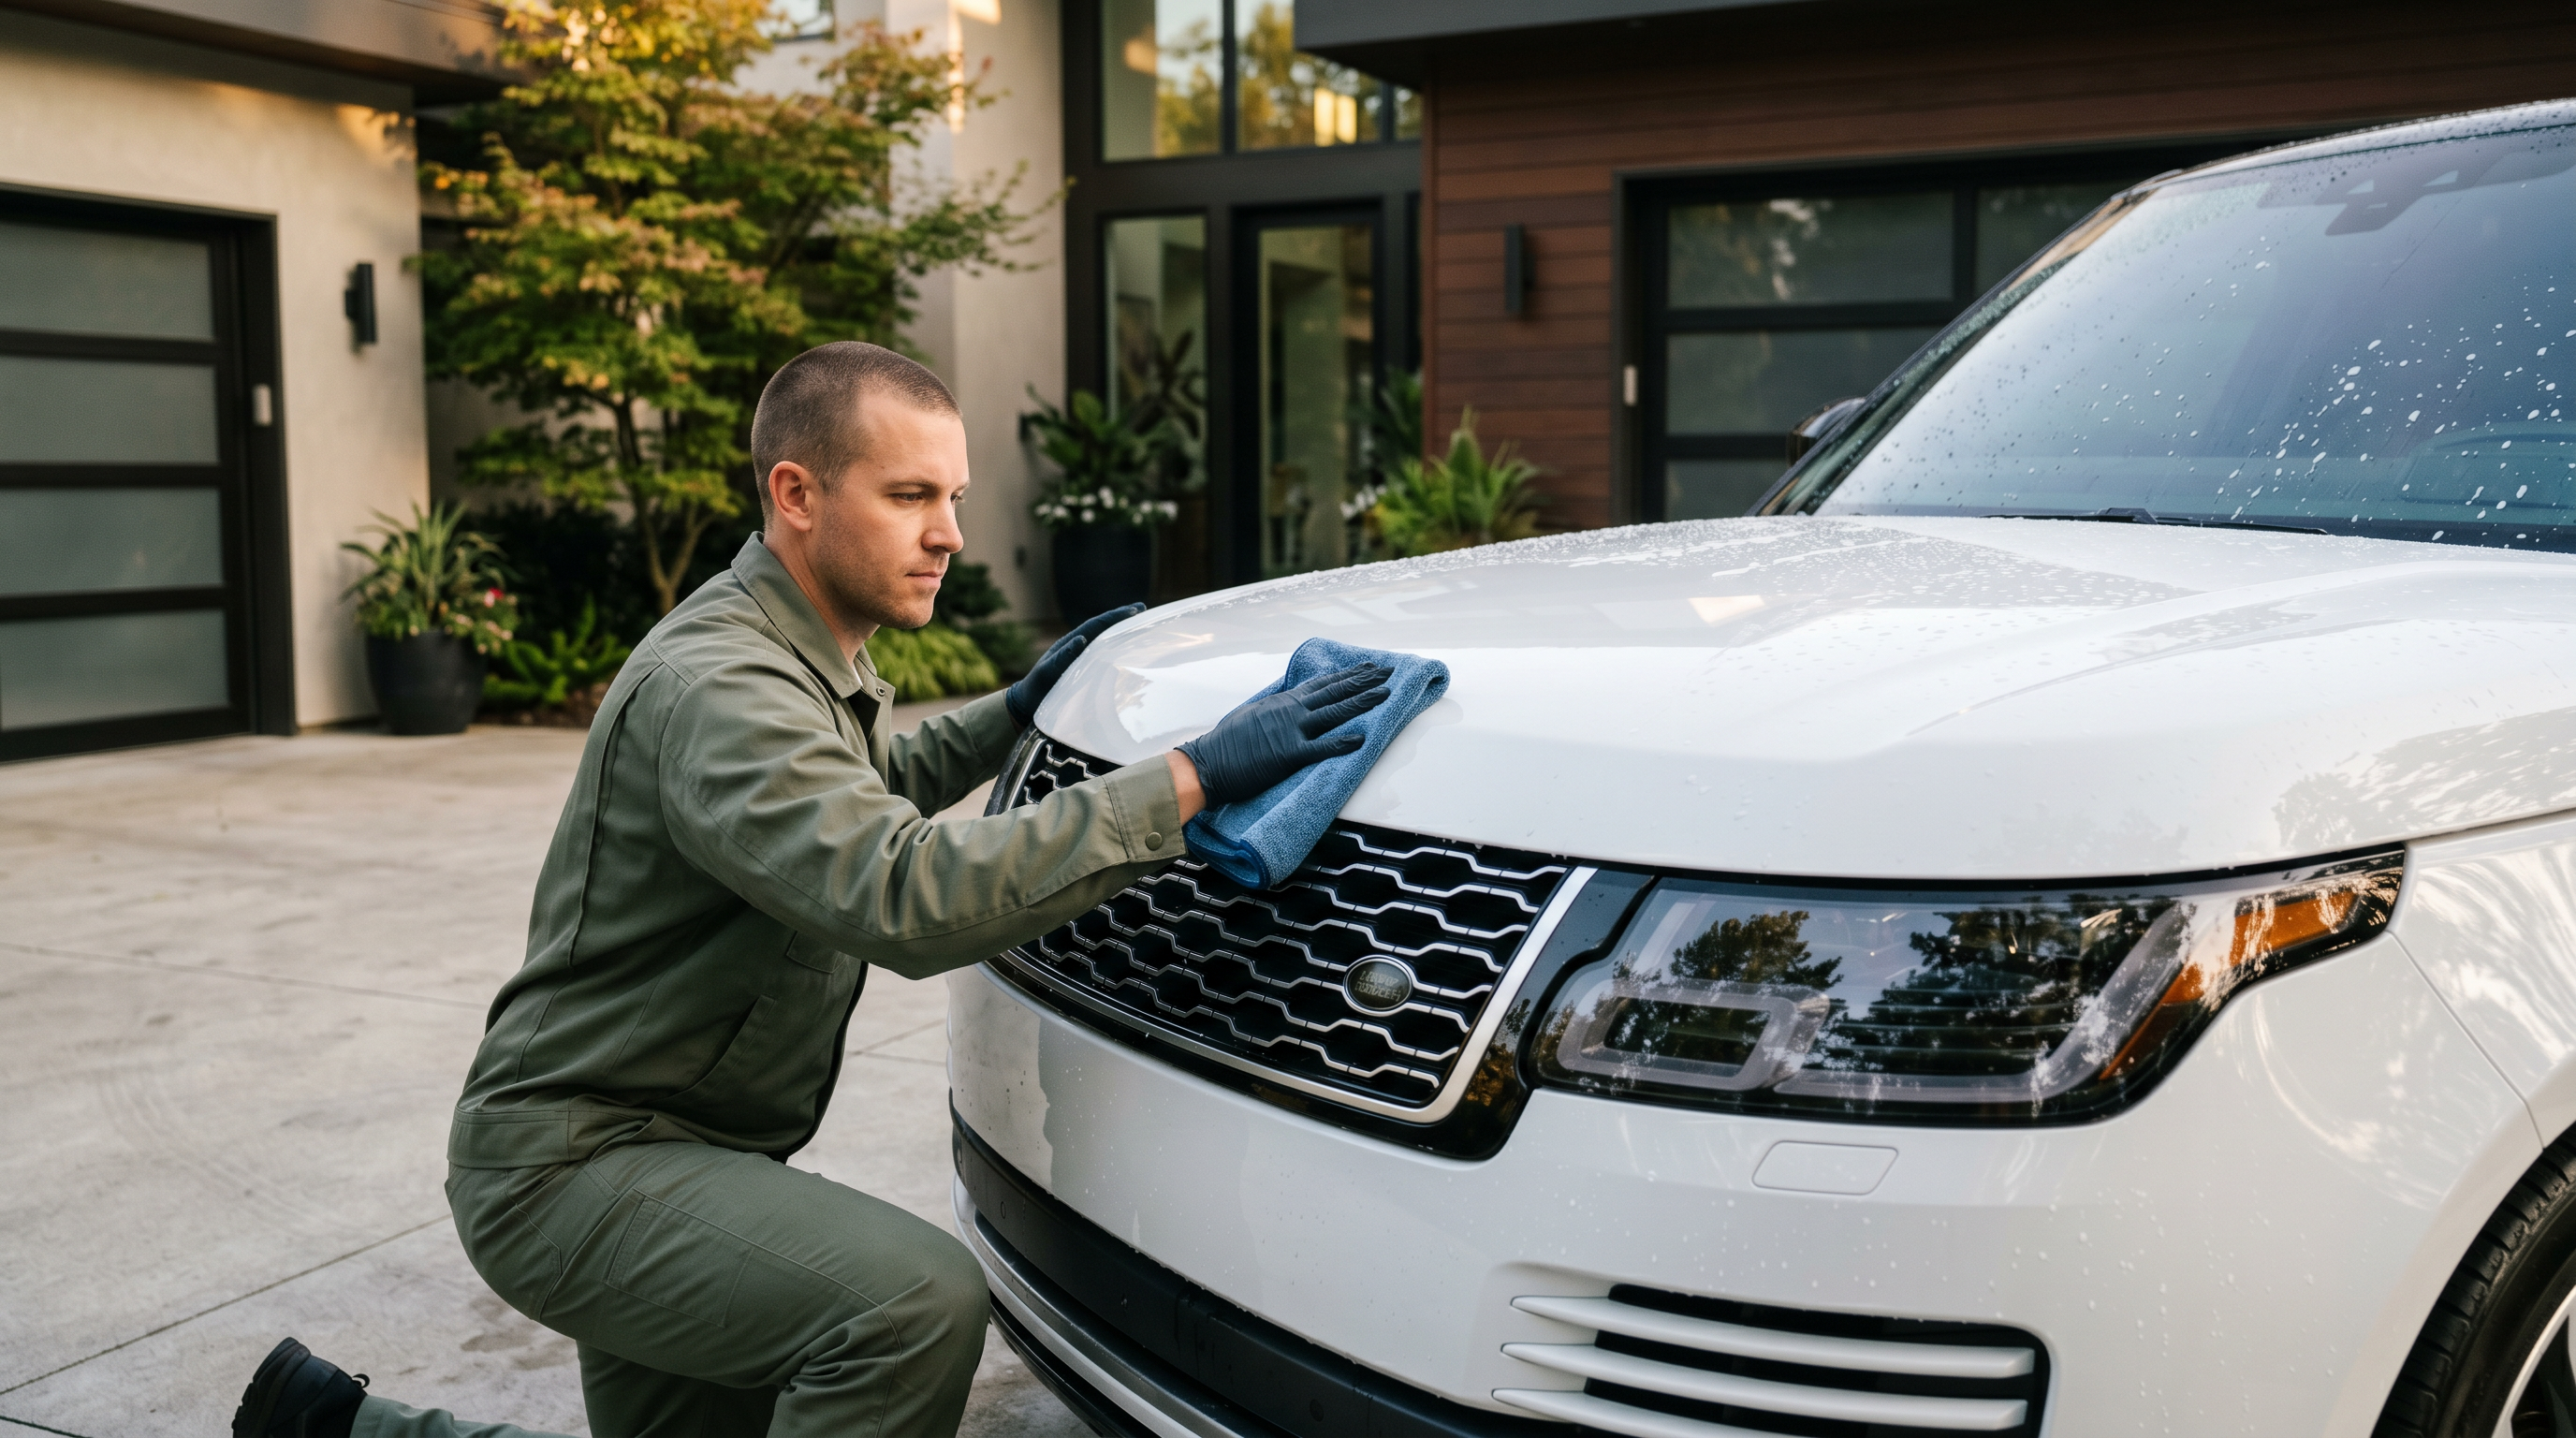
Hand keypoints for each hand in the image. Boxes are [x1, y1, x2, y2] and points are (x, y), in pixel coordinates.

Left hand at [1006, 603, 1143, 726]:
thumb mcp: (1046, 672)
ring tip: (1141, 625)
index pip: (1095, 625)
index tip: (1134, 610)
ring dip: (1121, 631)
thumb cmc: (1036, 688)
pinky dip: (1117, 650)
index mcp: (1069, 644)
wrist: (1027, 704)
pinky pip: (1103, 656)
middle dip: (1122, 618)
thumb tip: (1080, 639)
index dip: (1114, 617)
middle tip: (1143, 609)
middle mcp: (1077, 648)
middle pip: (1102, 628)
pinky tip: (1129, 650)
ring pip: (1104, 640)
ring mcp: (1081, 658)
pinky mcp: (1083, 670)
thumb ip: (1062, 657)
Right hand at [1175, 663, 1390, 805]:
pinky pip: (1321, 747)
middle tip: (1388, 672)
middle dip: (1364, 682)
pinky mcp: (1288, 754)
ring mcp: (1290, 730)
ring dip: (1362, 702)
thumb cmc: (1226, 744)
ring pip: (1334, 712)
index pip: (1322, 684)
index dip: (1348, 676)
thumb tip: (1289, 705)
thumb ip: (1275, 709)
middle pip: (1335, 692)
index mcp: (1282, 702)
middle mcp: (1290, 710)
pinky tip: (1362, 738)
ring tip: (1386, 695)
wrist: (1207, 763)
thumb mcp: (1253, 715)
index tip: (1367, 667)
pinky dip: (1342, 742)